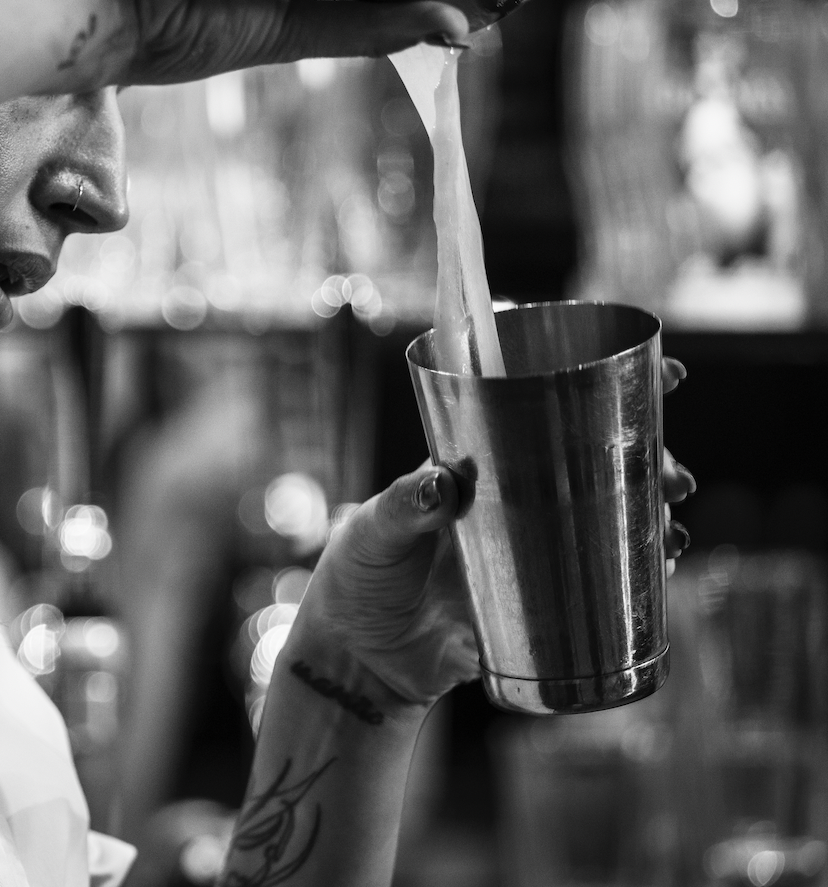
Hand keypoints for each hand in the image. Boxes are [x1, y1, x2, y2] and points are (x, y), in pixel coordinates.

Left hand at [291, 356, 694, 709]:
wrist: (359, 656)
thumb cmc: (357, 576)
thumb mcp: (372, 532)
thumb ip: (402, 507)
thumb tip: (442, 484)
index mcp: (475, 465)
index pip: (541, 410)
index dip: (601, 388)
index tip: (666, 376)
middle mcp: (513, 501)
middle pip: (594, 464)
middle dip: (648, 460)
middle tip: (675, 476)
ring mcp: (531, 551)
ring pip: (609, 520)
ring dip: (654, 516)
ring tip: (676, 525)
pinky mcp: (540, 604)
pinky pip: (602, 585)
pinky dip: (641, 574)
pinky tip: (668, 569)